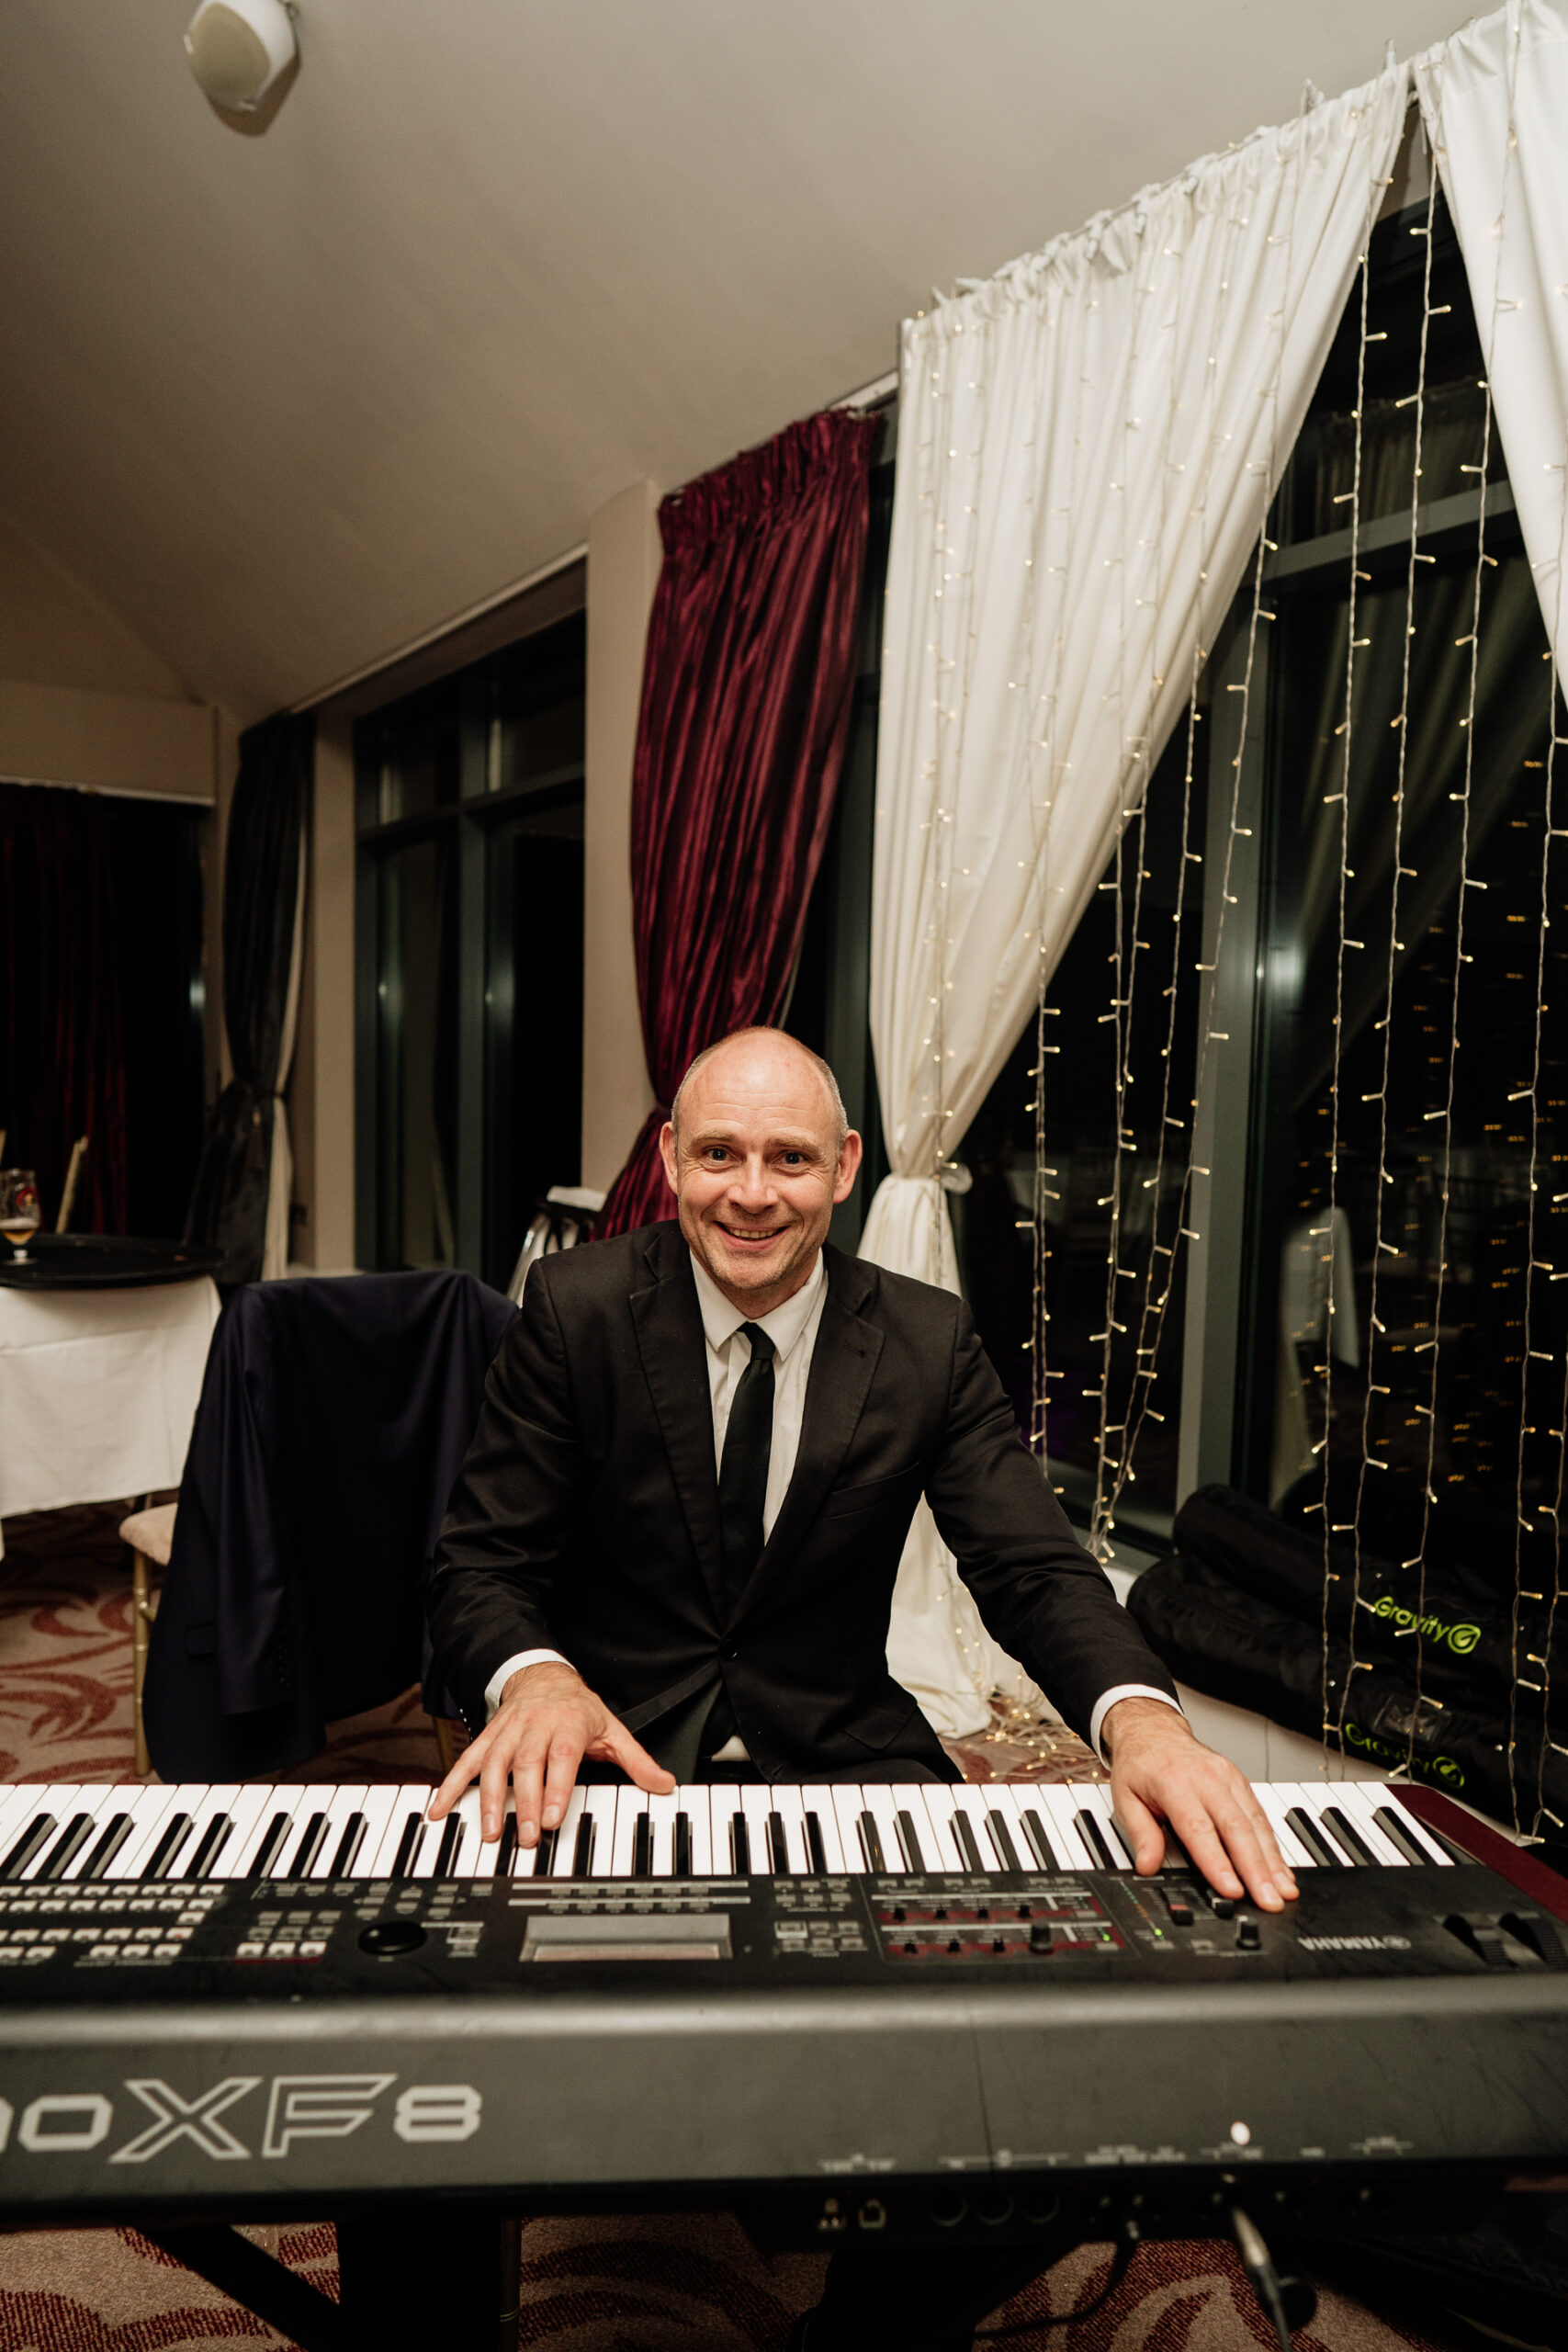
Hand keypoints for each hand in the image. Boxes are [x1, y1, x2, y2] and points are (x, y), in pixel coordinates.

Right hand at [426, 1660, 674, 1845]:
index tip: (550, 1819)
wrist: (542, 1674)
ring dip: (488, 1798)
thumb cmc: (579, 1708)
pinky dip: (452, 1784)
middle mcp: (535, 1725)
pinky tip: (440, 1809)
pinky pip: (467, 1760)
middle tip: (523, 1837)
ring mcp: (508, 1731)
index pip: (561, 1756)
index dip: (555, 1787)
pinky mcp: (488, 1737)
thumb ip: (637, 1761)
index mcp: (568, 1724)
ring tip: (488, 1831)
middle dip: (523, 1801)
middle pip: (526, 1763)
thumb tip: (665, 1784)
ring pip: (494, 1762)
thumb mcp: (613, 1730)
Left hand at [1103, 1697, 1297, 1912]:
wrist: (1153, 1729)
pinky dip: (1273, 1846)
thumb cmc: (1141, 1764)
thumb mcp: (1125, 1797)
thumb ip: (1140, 1833)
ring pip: (1255, 1823)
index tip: (1231, 1889)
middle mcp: (1207, 1778)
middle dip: (1256, 1868)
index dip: (1217, 1862)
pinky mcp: (1240, 1782)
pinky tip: (1281, 1871)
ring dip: (1272, 1861)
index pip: (1199, 1828)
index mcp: (1174, 1782)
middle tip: (1268, 1900)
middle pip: (1237, 1828)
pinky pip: (1260, 1816)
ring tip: (1283, 1891)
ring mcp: (1228, 1778)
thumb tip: (1148, 1866)